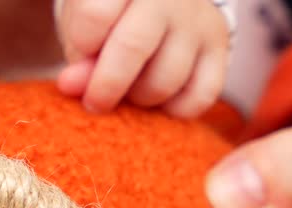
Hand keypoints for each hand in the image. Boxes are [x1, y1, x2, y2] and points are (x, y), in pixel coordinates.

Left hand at [55, 0, 232, 118]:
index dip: (82, 47)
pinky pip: (199, 97)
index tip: (82, 55)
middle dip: (106, 87)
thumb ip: (78, 55)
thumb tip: (71, 86)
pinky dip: (174, 109)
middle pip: (132, 47)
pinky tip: (160, 97)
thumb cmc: (113, 13)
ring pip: (165, 80)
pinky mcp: (220, 45)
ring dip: (139, 99)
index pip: (95, 16)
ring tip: (131, 87)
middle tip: (95, 102)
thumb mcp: (86, 23)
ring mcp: (198, 19)